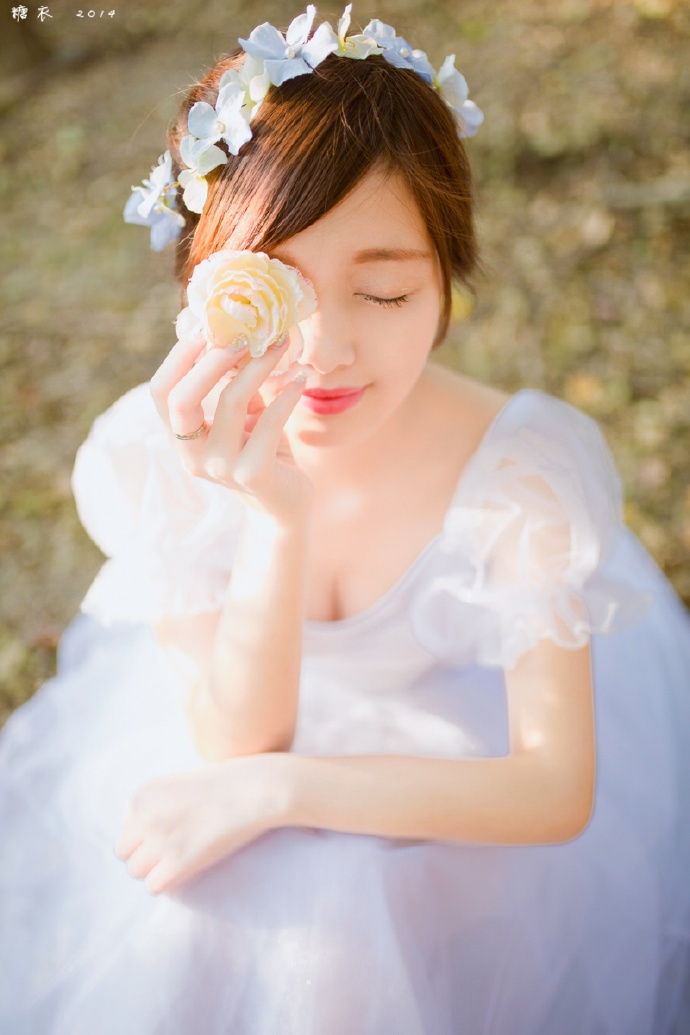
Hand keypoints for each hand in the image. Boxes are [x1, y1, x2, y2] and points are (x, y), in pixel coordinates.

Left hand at [114, 755, 286, 894]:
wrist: (257, 789)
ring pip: (136, 871)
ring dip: (155, 869)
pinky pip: (154, 885)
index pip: (126, 828)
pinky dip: (169, 882)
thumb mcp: (180, 786)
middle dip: (145, 854)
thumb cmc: (227, 785)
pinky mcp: (178, 862)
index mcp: (143, 794)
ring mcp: (159, 839)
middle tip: (173, 850)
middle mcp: (145, 816)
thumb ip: (157, 808)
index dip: (147, 835)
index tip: (173, 831)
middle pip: (124, 852)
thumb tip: (145, 841)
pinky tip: (189, 868)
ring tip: (182, 859)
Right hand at [150, 332, 313, 523]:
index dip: (178, 357)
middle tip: (245, 332)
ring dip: (258, 365)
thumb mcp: (242, 410)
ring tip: (282, 343)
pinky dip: (286, 395)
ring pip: (231, 402)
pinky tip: (301, 377)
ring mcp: (221, 468)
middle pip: (182, 399)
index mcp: (181, 437)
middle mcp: (192, 455)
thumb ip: (229, 375)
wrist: (285, 502)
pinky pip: (269, 423)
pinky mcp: (254, 475)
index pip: (161, 393)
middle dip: (210, 359)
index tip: (206, 325)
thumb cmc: (261, 448)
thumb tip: (224, 323)